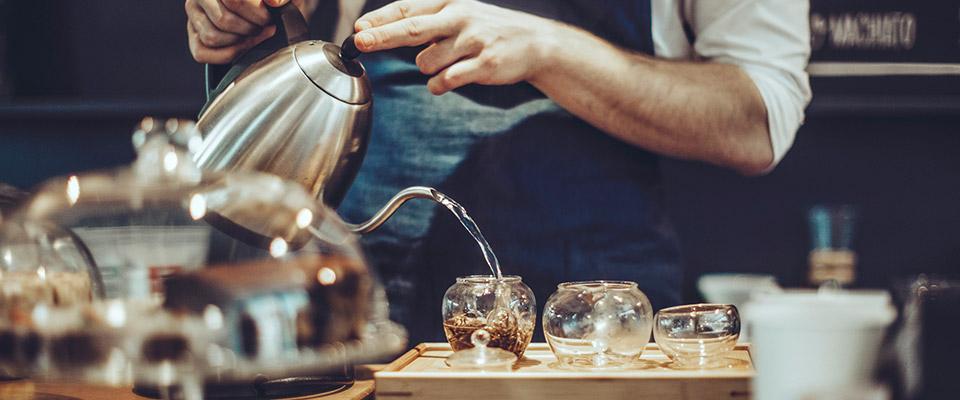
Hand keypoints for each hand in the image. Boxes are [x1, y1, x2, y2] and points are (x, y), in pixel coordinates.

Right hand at [186, 0, 316, 63]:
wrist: (255, 11)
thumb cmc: (261, 3)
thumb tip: (274, 2)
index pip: (234, 1)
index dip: (256, 14)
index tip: (269, 19)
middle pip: (223, 20)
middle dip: (250, 30)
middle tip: (263, 29)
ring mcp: (193, 18)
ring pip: (212, 37)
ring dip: (239, 42)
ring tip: (255, 36)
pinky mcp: (193, 38)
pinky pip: (203, 53)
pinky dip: (227, 54)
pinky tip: (244, 47)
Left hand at [353, 0, 558, 94]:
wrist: (534, 43)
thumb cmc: (487, 30)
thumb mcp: (458, 13)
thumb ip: (424, 20)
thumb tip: (379, 27)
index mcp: (450, 3)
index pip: (409, 8)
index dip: (381, 19)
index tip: (359, 28)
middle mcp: (460, 18)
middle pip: (413, 28)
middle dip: (384, 35)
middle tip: (362, 41)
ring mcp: (473, 41)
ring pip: (427, 62)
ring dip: (428, 68)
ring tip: (449, 62)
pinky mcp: (484, 65)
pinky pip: (446, 80)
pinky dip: (440, 84)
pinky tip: (449, 80)